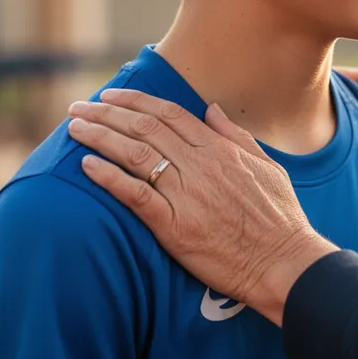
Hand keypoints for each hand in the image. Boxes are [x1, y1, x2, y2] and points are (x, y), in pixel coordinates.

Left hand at [65, 89, 337, 324]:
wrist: (283, 262)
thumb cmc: (279, 218)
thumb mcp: (267, 166)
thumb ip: (236, 136)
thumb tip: (212, 109)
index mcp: (221, 149)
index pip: (169, 114)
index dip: (136, 101)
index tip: (110, 96)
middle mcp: (201, 165)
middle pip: (144, 128)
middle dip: (106, 113)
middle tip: (78, 107)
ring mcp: (187, 194)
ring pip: (134, 155)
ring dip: (100, 137)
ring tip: (74, 128)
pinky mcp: (174, 226)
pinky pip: (135, 195)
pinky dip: (109, 177)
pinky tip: (87, 165)